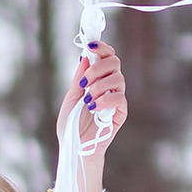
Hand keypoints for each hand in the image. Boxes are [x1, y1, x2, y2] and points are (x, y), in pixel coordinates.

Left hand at [73, 40, 126, 158]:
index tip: (90, 46)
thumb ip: (79, 77)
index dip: (101, 48)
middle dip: (98, 68)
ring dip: (99, 86)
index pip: (106, 56)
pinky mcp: (120, 113)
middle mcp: (109, 85)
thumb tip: (84, 56)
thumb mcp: (71, 96)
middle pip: (114, 62)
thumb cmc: (70, 123)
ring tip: (87, 100)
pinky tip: (94, 107)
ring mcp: (116, 98)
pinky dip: (105, 100)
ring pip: (118, 79)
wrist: (74, 145)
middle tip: (84, 82)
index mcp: (97, 78)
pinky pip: (119, 98)